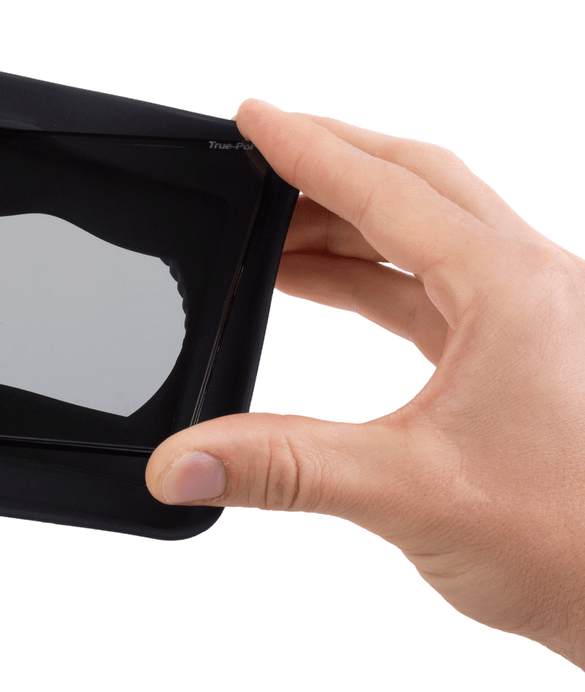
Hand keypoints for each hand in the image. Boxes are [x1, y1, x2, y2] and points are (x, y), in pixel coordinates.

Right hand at [146, 98, 584, 670]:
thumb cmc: (565, 539)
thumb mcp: (404, 492)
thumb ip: (279, 468)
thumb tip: (179, 462)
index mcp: (509, 287)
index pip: (388, 190)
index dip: (309, 150)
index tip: (252, 119)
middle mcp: (529, 283)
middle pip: (418, 185)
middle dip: (333, 162)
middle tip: (261, 152)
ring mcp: (530, 315)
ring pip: (426, 232)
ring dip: (346, 223)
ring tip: (270, 228)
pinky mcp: (520, 351)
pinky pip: (432, 284)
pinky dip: (370, 274)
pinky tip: (323, 284)